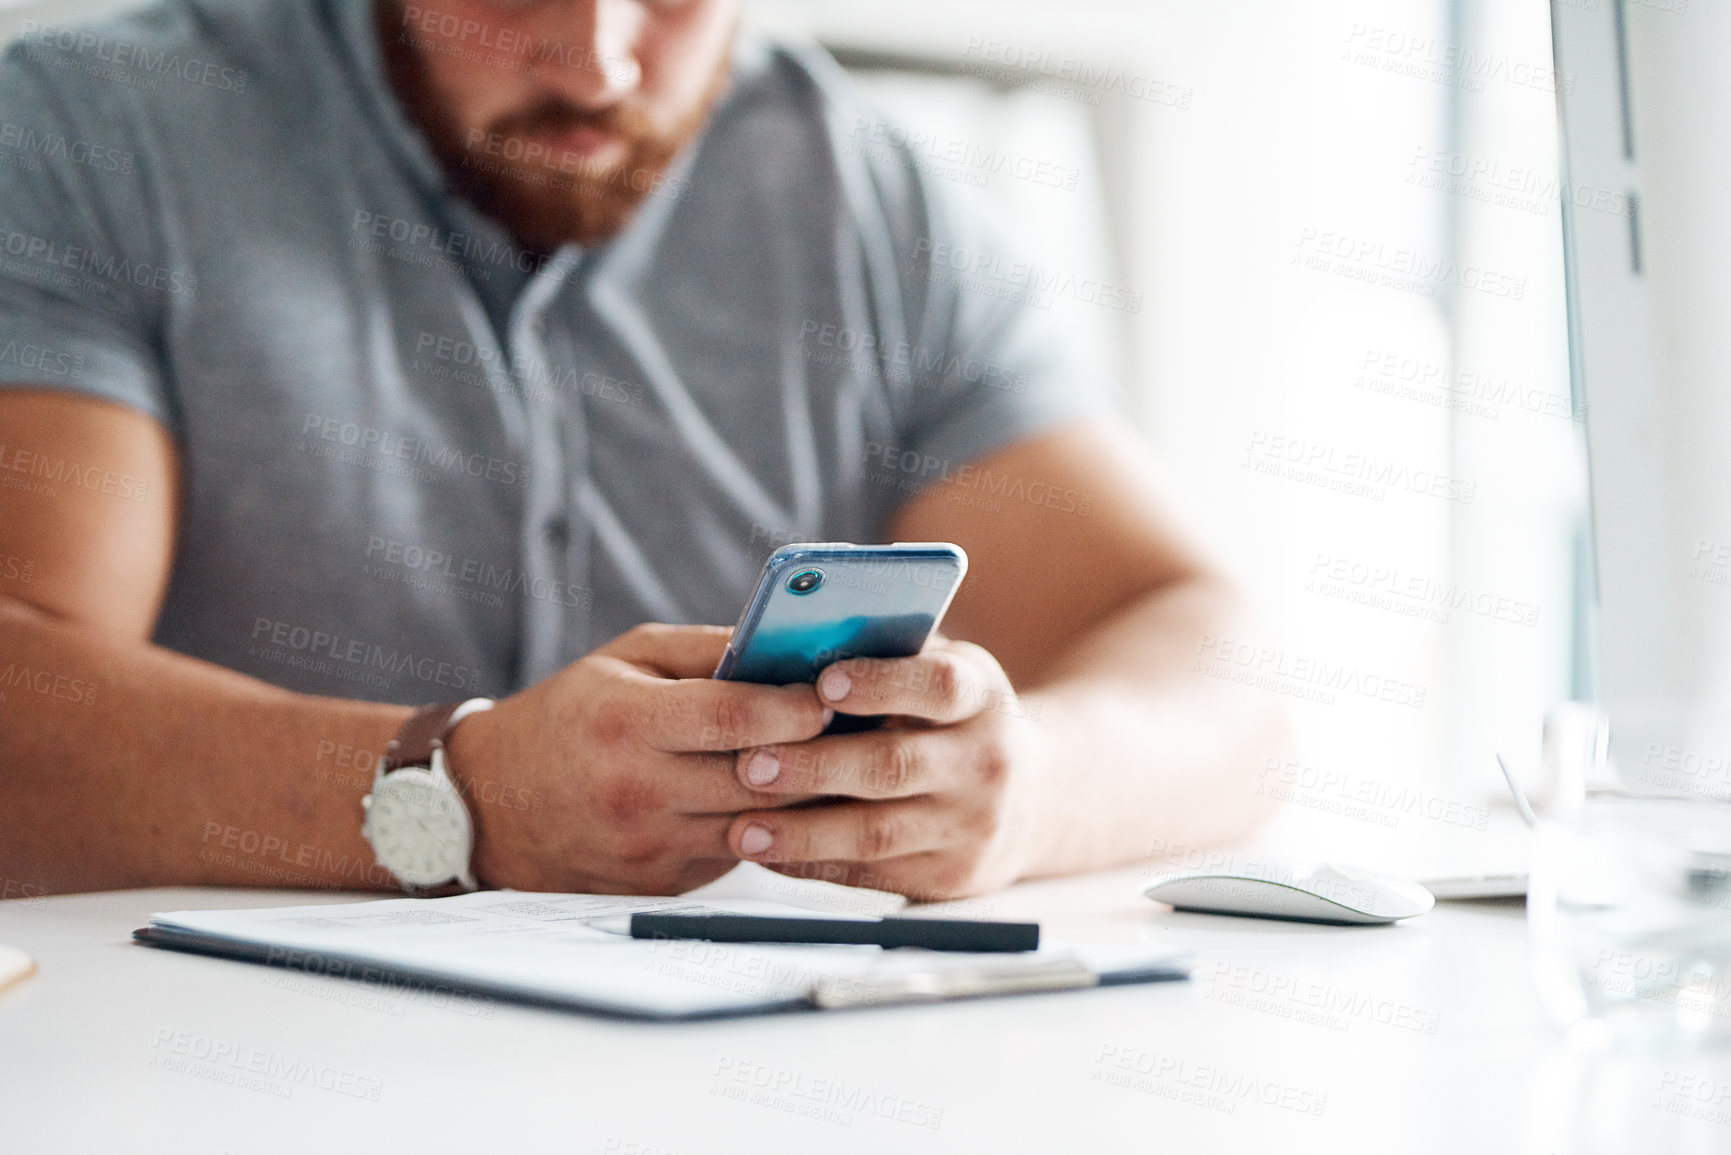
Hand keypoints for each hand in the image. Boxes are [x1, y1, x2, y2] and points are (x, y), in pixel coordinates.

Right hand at [446, 624, 829, 893]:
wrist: (494, 805)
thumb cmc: (570, 717)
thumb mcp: (627, 659)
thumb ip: (707, 650)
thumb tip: (788, 644)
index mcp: (627, 724)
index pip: (734, 719)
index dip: (795, 706)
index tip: (832, 693)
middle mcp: (638, 792)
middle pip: (759, 779)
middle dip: (818, 753)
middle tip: (860, 728)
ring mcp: (652, 847)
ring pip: (760, 825)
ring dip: (807, 796)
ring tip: (842, 762)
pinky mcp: (664, 884)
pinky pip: (738, 854)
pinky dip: (771, 827)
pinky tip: (793, 800)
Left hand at [722, 637, 1045, 900]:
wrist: (1033, 801)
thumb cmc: (954, 720)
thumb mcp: (943, 673)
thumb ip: (886, 656)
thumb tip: (796, 639)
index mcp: (981, 697)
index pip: (939, 686)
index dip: (881, 683)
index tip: (822, 682)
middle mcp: (986, 763)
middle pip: (895, 766)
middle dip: (816, 766)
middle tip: (748, 763)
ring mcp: (969, 827)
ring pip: (876, 833)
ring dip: (802, 831)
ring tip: (743, 826)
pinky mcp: (947, 877)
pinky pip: (869, 874)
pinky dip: (811, 863)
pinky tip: (767, 851)